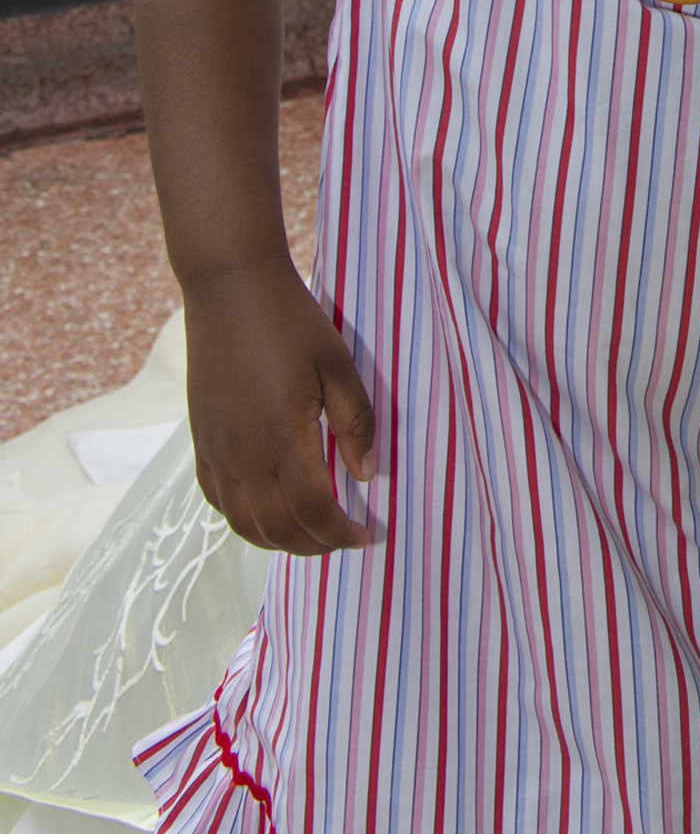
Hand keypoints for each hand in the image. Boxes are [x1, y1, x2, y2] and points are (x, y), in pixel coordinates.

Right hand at [183, 257, 375, 555]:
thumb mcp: (337, 364)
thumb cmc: (291, 320)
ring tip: (311, 535)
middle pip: (277, 529)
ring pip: (243, 523)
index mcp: (281, 439)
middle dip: (314, 545)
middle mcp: (242, 456)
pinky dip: (244, 519)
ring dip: (278, 541)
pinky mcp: (200, 441)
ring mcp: (215, 451)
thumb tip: (366, 476)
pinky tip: (267, 511)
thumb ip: (355, 423)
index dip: (341, 533)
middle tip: (343, 540)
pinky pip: (218, 500)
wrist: (230, 288)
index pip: (313, 511)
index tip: (366, 535)